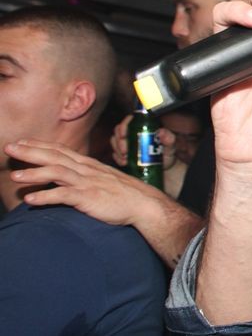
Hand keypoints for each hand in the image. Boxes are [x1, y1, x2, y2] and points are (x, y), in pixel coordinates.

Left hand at [7, 139, 163, 225]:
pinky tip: (31, 199)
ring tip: (15, 176)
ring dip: (34, 173)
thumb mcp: (103, 179)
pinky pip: (64, 195)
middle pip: (54, 156)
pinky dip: (46, 196)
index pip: (60, 150)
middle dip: (30, 152)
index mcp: (88, 165)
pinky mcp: (89, 197)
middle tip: (10, 147)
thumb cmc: (124, 194)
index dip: (40, 145)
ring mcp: (88, 183)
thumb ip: (86, 177)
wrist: (144, 204)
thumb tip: (70, 179)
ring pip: (57, 173)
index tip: (22, 142)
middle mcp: (86, 170)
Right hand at [110, 114, 176, 168]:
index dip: (123, 125)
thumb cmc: (167, 152)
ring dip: (117, 150)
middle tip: (125, 151)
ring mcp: (127, 142)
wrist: (164, 167)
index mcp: (143, 126)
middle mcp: (133, 132)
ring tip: (125, 159)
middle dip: (119, 141)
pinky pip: (115, 153)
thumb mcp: (170, 145)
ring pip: (115, 141)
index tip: (123, 135)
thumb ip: (169, 138)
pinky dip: (117, 158)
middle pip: (118, 131)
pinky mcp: (124, 153)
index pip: (129, 120)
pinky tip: (124, 162)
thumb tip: (161, 132)